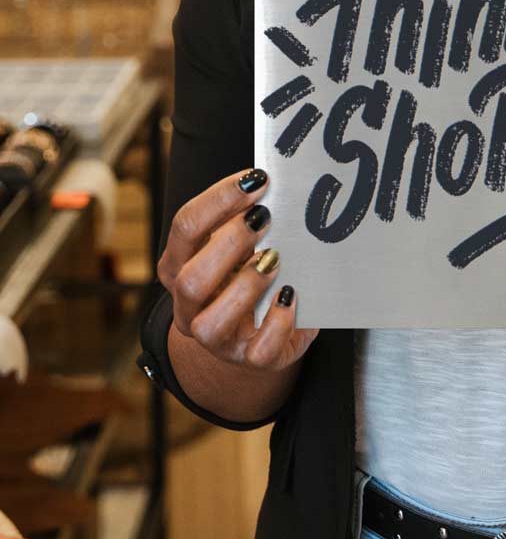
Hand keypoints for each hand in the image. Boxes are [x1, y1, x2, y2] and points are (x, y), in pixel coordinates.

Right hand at [157, 169, 318, 370]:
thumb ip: (245, 217)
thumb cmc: (248, 272)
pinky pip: (257, 352)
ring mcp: (217, 338)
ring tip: (275, 259)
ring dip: (246, 286)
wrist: (257, 331)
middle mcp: (189, 306)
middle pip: (190, 280)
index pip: (186, 227)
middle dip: (229, 244)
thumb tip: (271, 182)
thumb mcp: (238, 244)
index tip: (257, 180)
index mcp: (180, 266)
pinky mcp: (249, 358)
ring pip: (210, 324)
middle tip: (264, 218)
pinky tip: (292, 296)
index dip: (220, 199)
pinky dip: (277, 323)